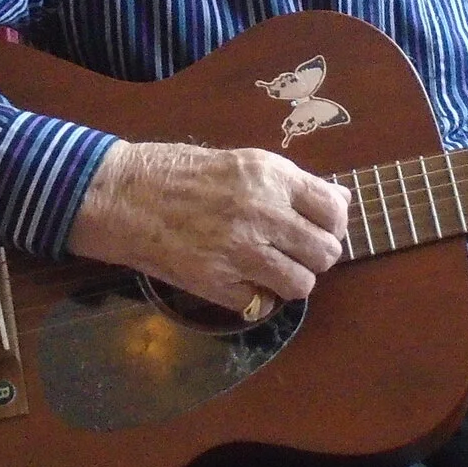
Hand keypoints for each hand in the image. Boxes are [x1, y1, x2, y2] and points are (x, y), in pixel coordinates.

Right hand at [66, 139, 350, 314]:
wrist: (126, 196)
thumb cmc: (182, 173)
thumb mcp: (244, 162)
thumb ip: (293, 183)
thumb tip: (341, 199)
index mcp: (273, 177)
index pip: (335, 210)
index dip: (333, 225)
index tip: (319, 229)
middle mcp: (263, 214)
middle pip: (326, 253)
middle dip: (315, 258)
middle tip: (294, 254)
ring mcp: (241, 251)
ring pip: (301, 285)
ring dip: (289, 282)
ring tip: (269, 271)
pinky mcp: (217, 282)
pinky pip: (259, 304)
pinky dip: (252, 298)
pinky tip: (237, 281)